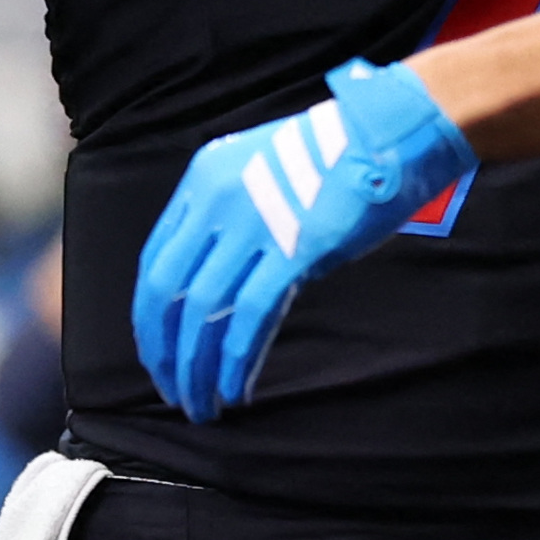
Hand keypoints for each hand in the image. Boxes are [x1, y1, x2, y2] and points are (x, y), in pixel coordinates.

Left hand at [130, 59, 477, 419]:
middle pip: (167, 290)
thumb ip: (231, 216)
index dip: (150, 316)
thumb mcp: (261, 171)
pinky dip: (234, 361)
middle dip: (163, 350)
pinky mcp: (294, 250)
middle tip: (171, 390)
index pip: (155, 259)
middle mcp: (217, 200)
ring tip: (200, 405)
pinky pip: (249, 318)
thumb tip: (217, 281)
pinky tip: (235, 390)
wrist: (389, 134)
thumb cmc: (337, 156)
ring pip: (203, 312)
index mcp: (203, 179)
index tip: (158, 351)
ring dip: (195, 367)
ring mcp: (254, 224)